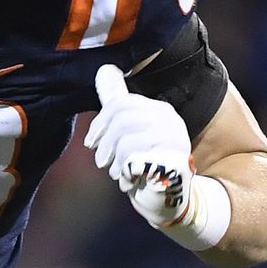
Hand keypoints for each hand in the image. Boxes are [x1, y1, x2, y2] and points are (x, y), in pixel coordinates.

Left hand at [87, 64, 193, 227]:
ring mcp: (175, 139)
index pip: (120, 103)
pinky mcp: (174, 161)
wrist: (167, 198)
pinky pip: (134, 159)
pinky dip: (125, 172)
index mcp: (159, 109)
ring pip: (125, 139)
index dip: (99, 123)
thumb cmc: (143, 162)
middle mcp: (170, 120)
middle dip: (105, 144)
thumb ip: (118, 101)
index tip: (91, 143)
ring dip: (114, 161)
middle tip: (102, 162)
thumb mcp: (129, 130)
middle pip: (121, 119)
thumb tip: (104, 69)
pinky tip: (130, 180)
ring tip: (118, 172)